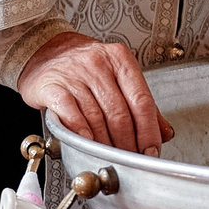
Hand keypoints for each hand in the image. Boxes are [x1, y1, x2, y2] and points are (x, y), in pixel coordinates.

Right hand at [16, 33, 172, 154]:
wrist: (45, 50)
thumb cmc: (84, 65)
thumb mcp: (117, 75)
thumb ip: (140, 103)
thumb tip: (163, 133)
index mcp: (120, 59)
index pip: (142, 101)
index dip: (148, 132)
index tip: (150, 151)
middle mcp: (98, 64)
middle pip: (120, 114)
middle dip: (127, 144)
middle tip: (129, 159)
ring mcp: (75, 74)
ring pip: (97, 119)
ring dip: (105, 145)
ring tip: (110, 157)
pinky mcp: (54, 87)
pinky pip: (72, 116)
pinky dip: (82, 135)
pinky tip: (87, 144)